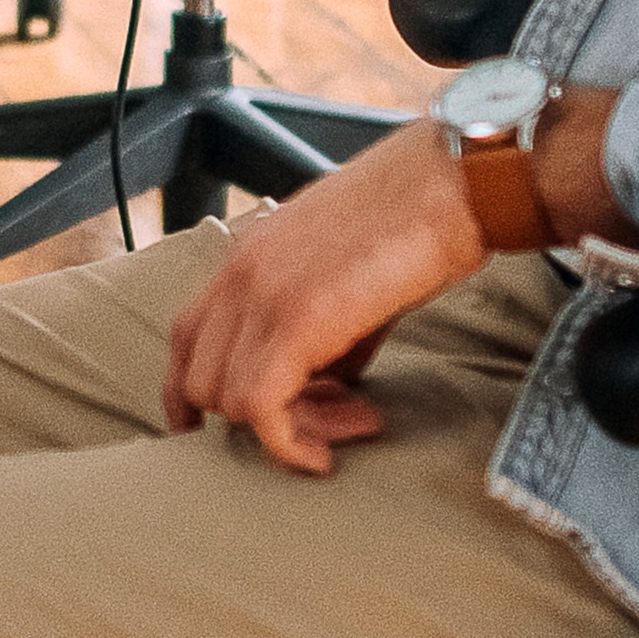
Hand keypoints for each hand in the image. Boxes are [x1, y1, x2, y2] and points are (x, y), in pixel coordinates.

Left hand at [163, 122, 482, 473]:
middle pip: (202, 381)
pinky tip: (326, 454)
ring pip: (228, 401)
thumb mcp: (350, 279)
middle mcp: (241, 273)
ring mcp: (262, 294)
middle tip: (332, 418)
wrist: (454, 183)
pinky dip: (289, 445)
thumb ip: (325, 334)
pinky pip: (261, 407)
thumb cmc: (418, 220)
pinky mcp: (296, 319)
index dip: (186, 394)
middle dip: (260, 420)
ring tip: (354, 419)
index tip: (203, 430)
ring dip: (291, 431)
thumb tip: (325, 387)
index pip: (185, 337)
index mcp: (249, 256)